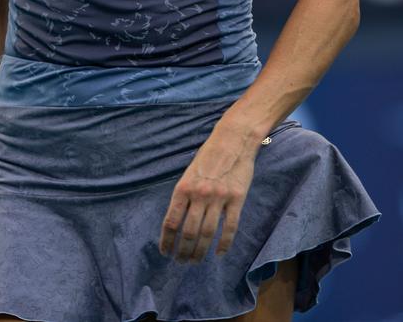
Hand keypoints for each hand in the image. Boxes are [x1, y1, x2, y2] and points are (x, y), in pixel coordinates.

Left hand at [158, 130, 255, 263]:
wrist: (232, 141)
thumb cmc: (208, 155)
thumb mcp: (189, 173)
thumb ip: (184, 195)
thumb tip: (177, 221)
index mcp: (183, 188)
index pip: (171, 221)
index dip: (167, 241)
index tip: (165, 252)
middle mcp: (199, 195)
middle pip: (189, 232)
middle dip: (183, 251)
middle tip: (181, 262)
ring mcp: (219, 198)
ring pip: (208, 233)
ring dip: (200, 251)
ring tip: (195, 261)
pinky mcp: (237, 200)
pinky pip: (230, 227)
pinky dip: (224, 243)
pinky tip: (218, 253)